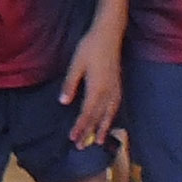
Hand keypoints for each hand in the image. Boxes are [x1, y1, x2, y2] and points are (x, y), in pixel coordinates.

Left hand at [59, 30, 122, 147]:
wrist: (109, 34)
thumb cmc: (90, 47)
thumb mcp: (76, 65)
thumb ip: (70, 84)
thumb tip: (63, 102)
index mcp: (96, 88)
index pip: (87, 113)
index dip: (80, 127)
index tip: (73, 138)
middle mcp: (108, 92)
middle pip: (98, 117)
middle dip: (89, 132)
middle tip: (81, 147)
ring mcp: (115, 89)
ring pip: (109, 113)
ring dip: (103, 128)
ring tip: (100, 141)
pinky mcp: (118, 85)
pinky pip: (116, 106)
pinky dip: (112, 117)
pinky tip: (109, 121)